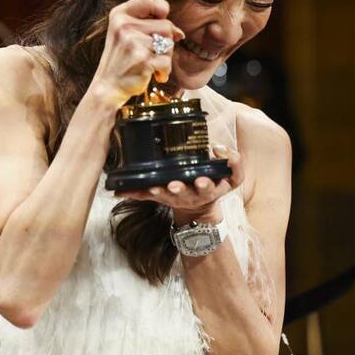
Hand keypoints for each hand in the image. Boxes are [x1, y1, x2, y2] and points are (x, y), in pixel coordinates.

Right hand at [89, 0, 184, 108]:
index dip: (161, 9)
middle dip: (165, 41)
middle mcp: (124, 25)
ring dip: (165, 57)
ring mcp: (133, 42)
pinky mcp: (142, 59)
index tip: (159, 21)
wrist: (107, 87)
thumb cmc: (120, 60)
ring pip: (169, 42)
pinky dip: (164, 71)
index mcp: (119, 15)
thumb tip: (179, 32)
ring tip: (150, 63)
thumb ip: (149, 25)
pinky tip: (152, 74)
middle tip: (150, 53)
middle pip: (166, 24)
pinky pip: (167, 61)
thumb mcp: (126, 34)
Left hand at [115, 146, 243, 223]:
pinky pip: (144, 196)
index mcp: (207, 188)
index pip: (207, 186)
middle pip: (183, 193)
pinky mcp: (159, 197)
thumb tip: (217, 147)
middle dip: (179, 189)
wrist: (200, 207)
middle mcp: (189, 195)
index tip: (200, 180)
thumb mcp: (232, 178)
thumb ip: (233, 162)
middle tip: (173, 185)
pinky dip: (133, 193)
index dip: (204, 184)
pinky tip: (120, 191)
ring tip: (149, 187)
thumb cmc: (213, 184)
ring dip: (156, 191)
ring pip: (162, 195)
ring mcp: (173, 197)